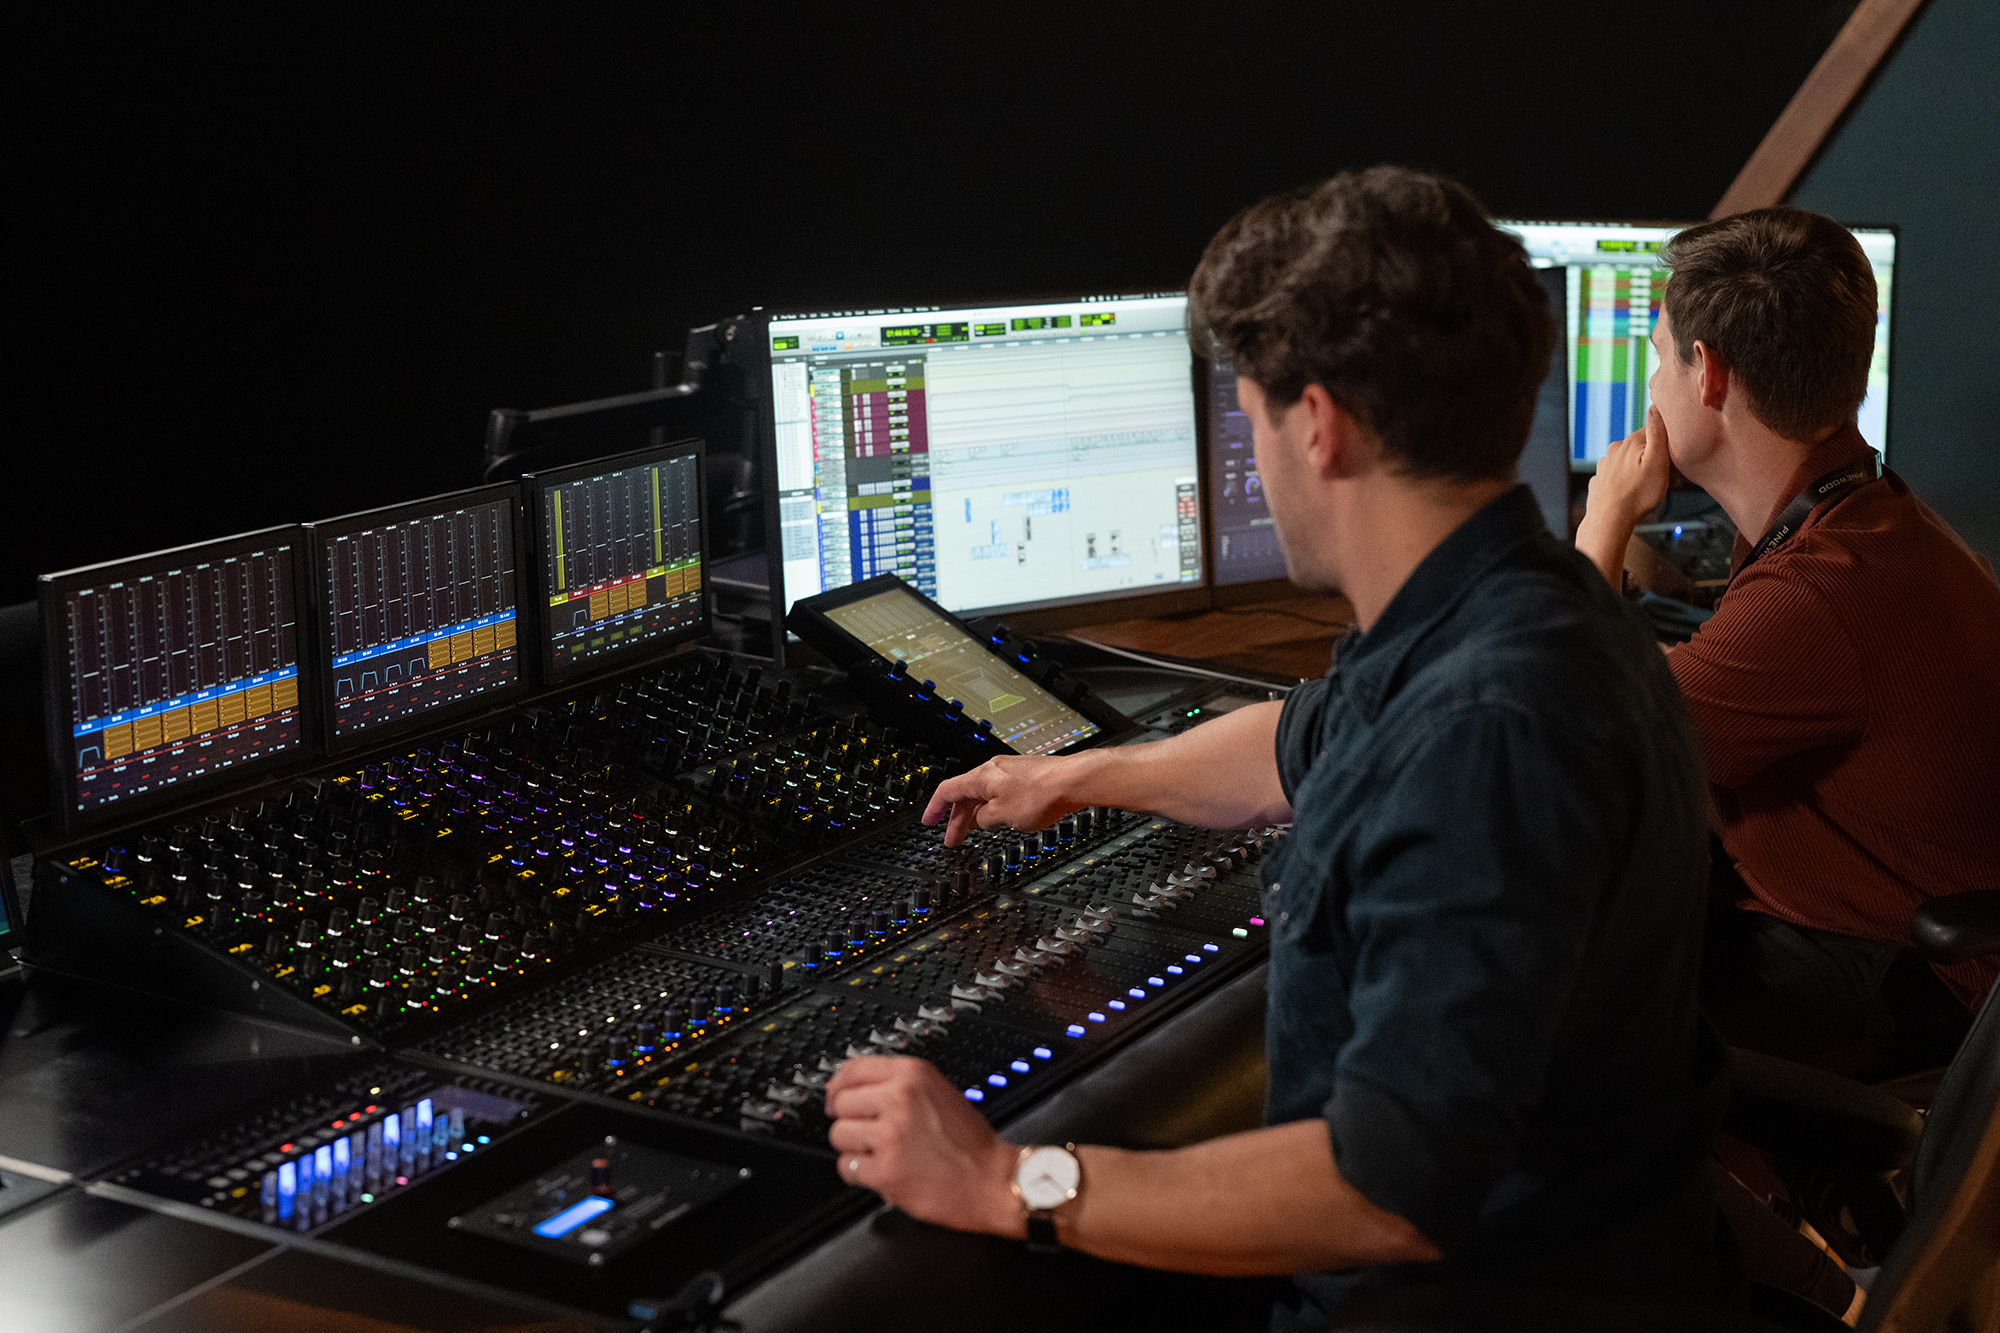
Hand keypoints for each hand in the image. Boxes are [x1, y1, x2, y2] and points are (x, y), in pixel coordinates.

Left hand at [825, 1055, 1021, 1235]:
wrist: (992, 1180)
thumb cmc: (970, 1142)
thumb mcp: (939, 1092)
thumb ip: (900, 1085)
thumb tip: (854, 1085)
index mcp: (913, 1075)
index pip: (854, 1069)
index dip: (838, 1085)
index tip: (835, 1097)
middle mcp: (899, 1099)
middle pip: (841, 1103)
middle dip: (851, 1120)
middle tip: (870, 1133)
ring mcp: (891, 1135)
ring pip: (839, 1135)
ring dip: (854, 1148)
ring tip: (880, 1154)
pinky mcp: (886, 1170)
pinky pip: (847, 1167)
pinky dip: (860, 1173)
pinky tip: (882, 1172)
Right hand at [921, 754, 1087, 845]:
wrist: (1072, 781)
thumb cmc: (1041, 794)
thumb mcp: (1003, 816)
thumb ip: (984, 820)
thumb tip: (981, 821)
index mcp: (981, 777)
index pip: (947, 791)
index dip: (934, 808)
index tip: (928, 821)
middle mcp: (993, 770)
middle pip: (965, 794)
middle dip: (957, 818)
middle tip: (953, 839)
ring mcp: (1010, 771)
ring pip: (984, 793)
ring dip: (977, 813)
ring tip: (977, 831)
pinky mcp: (1026, 775)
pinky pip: (1000, 791)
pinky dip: (994, 806)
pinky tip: (1002, 818)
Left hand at [1586, 405, 1673, 530]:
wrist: (1609, 520)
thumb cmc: (1638, 495)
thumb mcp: (1657, 461)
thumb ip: (1657, 433)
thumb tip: (1655, 407)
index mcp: (1631, 442)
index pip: (1655, 432)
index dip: (1667, 446)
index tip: (1671, 462)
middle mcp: (1615, 449)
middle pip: (1642, 447)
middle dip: (1654, 459)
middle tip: (1662, 478)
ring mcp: (1605, 464)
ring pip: (1630, 462)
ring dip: (1640, 470)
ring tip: (1647, 489)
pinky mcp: (1600, 479)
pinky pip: (1619, 476)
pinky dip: (1627, 481)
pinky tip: (1631, 493)